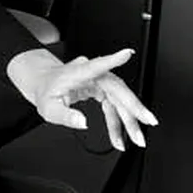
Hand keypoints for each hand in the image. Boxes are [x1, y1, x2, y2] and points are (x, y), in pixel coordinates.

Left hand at [19, 48, 158, 149]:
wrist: (43, 83)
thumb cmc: (46, 91)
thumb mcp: (49, 109)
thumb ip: (65, 116)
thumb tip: (82, 122)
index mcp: (77, 73)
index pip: (96, 65)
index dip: (112, 59)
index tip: (126, 54)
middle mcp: (91, 74)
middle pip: (117, 89)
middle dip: (134, 107)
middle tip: (148, 122)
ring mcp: (98, 80)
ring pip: (120, 99)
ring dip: (129, 119)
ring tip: (136, 138)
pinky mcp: (102, 87)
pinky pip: (115, 104)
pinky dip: (119, 120)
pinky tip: (121, 135)